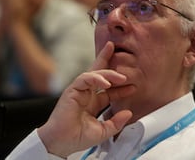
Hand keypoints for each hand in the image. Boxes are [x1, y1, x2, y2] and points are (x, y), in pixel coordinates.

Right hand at [37, 42, 134, 157]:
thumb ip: (116, 122)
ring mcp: (79, 91)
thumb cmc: (77, 138)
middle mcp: (87, 94)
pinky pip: (85, 79)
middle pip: (98, 72)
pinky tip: (106, 83)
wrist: (60, 143)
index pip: (109, 90)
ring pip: (94, 73)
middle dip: (107, 59)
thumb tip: (129, 113)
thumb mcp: (103, 131)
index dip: (121, 87)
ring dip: (108, 73)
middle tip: (116, 49)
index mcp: (93, 102)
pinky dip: (96, 78)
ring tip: (121, 77)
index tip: (133, 87)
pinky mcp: (72, 90)